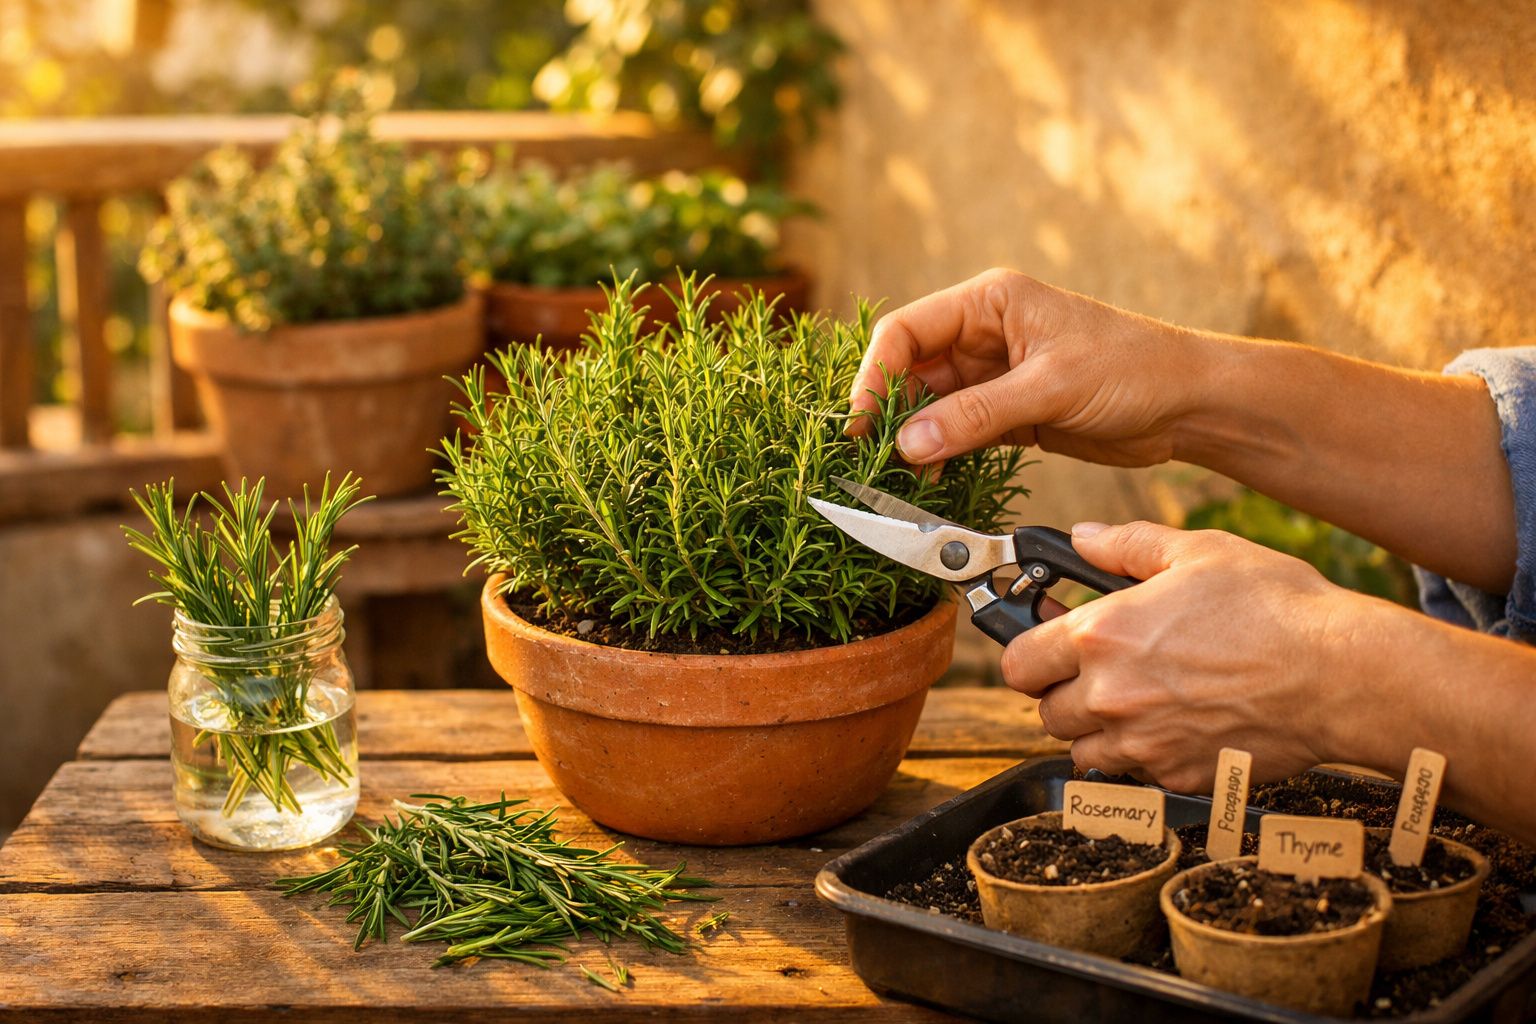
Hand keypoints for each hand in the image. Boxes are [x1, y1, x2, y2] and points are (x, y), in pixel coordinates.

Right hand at [848, 268, 1209, 466]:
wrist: (1188, 405)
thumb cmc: (1134, 369)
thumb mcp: (1051, 388)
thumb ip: (977, 415)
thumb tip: (909, 444)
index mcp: (989, 302)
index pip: (906, 331)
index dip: (875, 375)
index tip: (860, 421)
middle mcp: (983, 333)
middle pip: (909, 370)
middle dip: (888, 411)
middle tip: (870, 455)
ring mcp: (993, 374)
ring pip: (928, 406)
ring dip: (912, 438)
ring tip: (899, 474)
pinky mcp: (1007, 411)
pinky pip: (955, 431)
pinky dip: (939, 453)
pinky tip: (930, 476)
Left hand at [1003, 520, 1380, 791]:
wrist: (1342, 674)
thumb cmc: (1276, 607)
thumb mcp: (1197, 551)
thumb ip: (1125, 545)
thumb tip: (1081, 538)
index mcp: (1101, 637)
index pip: (1017, 662)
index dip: (1029, 651)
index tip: (1045, 644)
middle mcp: (1110, 696)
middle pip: (1045, 713)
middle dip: (1063, 692)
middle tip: (1099, 671)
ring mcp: (1143, 744)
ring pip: (1083, 752)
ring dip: (1097, 732)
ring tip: (1138, 700)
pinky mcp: (1179, 776)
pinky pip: (1135, 776)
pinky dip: (1143, 757)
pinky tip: (1176, 724)